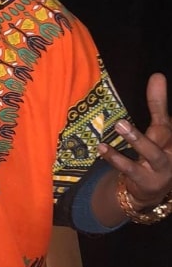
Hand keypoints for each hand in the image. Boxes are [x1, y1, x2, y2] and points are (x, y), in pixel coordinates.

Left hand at [98, 73, 171, 208]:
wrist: (151, 190)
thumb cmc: (156, 151)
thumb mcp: (159, 129)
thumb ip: (158, 104)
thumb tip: (157, 75)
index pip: (168, 120)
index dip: (160, 100)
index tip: (156, 77)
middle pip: (164, 134)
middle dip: (149, 123)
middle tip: (126, 115)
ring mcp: (162, 168)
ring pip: (151, 153)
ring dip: (136, 139)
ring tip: (119, 125)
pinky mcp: (148, 181)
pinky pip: (131, 169)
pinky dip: (116, 158)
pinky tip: (102, 148)